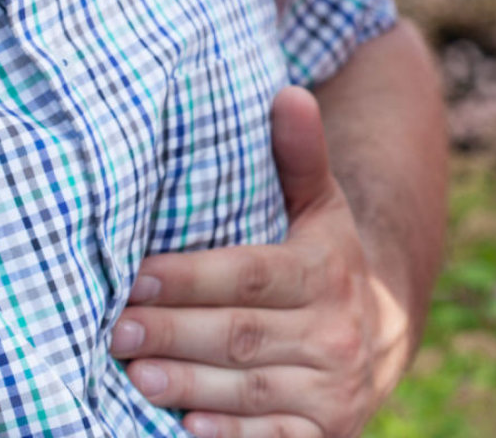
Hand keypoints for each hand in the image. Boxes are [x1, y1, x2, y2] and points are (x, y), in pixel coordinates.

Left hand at [108, 87, 409, 437]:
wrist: (382, 332)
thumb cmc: (324, 257)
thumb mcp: (320, 205)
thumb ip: (300, 155)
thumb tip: (289, 92)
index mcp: (327, 271)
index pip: (252, 273)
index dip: (193, 276)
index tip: (137, 273)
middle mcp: (336, 332)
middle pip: (242, 334)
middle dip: (173, 332)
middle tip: (114, 329)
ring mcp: (334, 390)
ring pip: (251, 387)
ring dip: (189, 383)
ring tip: (131, 375)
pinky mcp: (327, 435)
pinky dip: (232, 434)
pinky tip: (185, 426)